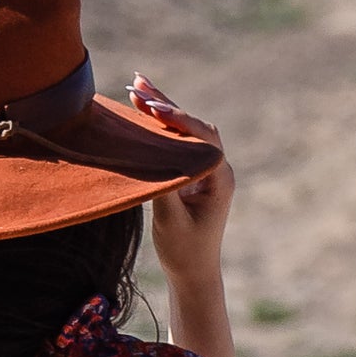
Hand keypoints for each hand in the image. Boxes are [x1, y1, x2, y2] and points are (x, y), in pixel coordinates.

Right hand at [128, 74, 234, 284]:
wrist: (193, 272)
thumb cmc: (184, 252)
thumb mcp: (171, 223)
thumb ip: (163, 191)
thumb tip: (150, 160)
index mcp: (220, 179)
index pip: (202, 139)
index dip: (179, 121)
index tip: (155, 110)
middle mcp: (216, 169)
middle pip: (193, 126)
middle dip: (165, 105)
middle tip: (138, 84)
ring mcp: (204, 170)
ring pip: (184, 130)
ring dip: (160, 109)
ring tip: (135, 87)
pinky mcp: (190, 174)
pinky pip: (175, 142)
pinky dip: (157, 126)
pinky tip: (139, 110)